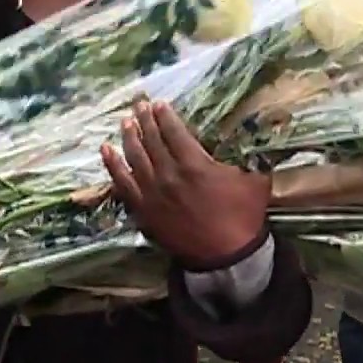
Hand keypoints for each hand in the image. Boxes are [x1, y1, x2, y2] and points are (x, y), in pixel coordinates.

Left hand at [100, 100, 269, 268]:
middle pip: (152, 140)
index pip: (174, 132)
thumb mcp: (255, 180)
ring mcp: (152, 193)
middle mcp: (169, 174)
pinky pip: (122, 183)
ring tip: (126, 123)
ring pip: (135, 157)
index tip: (159, 104)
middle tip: (139, 105)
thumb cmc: (243, 217)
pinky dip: (113, 165)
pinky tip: (106, 150)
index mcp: (195, 164)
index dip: (165, 116)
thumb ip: (250, 155)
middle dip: (145, 120)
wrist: (225, 257)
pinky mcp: (142, 209)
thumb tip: (255, 133)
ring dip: (129, 136)